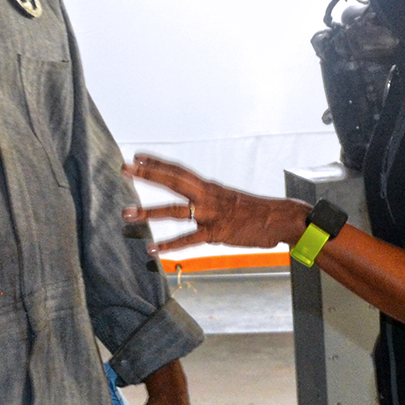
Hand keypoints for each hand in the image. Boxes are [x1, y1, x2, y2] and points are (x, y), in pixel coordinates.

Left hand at [123, 153, 309, 256]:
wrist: (281, 218)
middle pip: (172, 182)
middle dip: (146, 174)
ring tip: (126, 213)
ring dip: (148, 212)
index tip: (137, 156)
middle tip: (123, 168)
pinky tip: (152, 248)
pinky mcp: (217, 233)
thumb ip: (210, 200)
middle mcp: (207, 196)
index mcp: (210, 187)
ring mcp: (211, 214)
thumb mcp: (230, 199)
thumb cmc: (256, 211)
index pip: (178, 170)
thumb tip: (195, 204)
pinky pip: (189, 239)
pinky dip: (169, 245)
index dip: (157, 163)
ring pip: (174, 211)